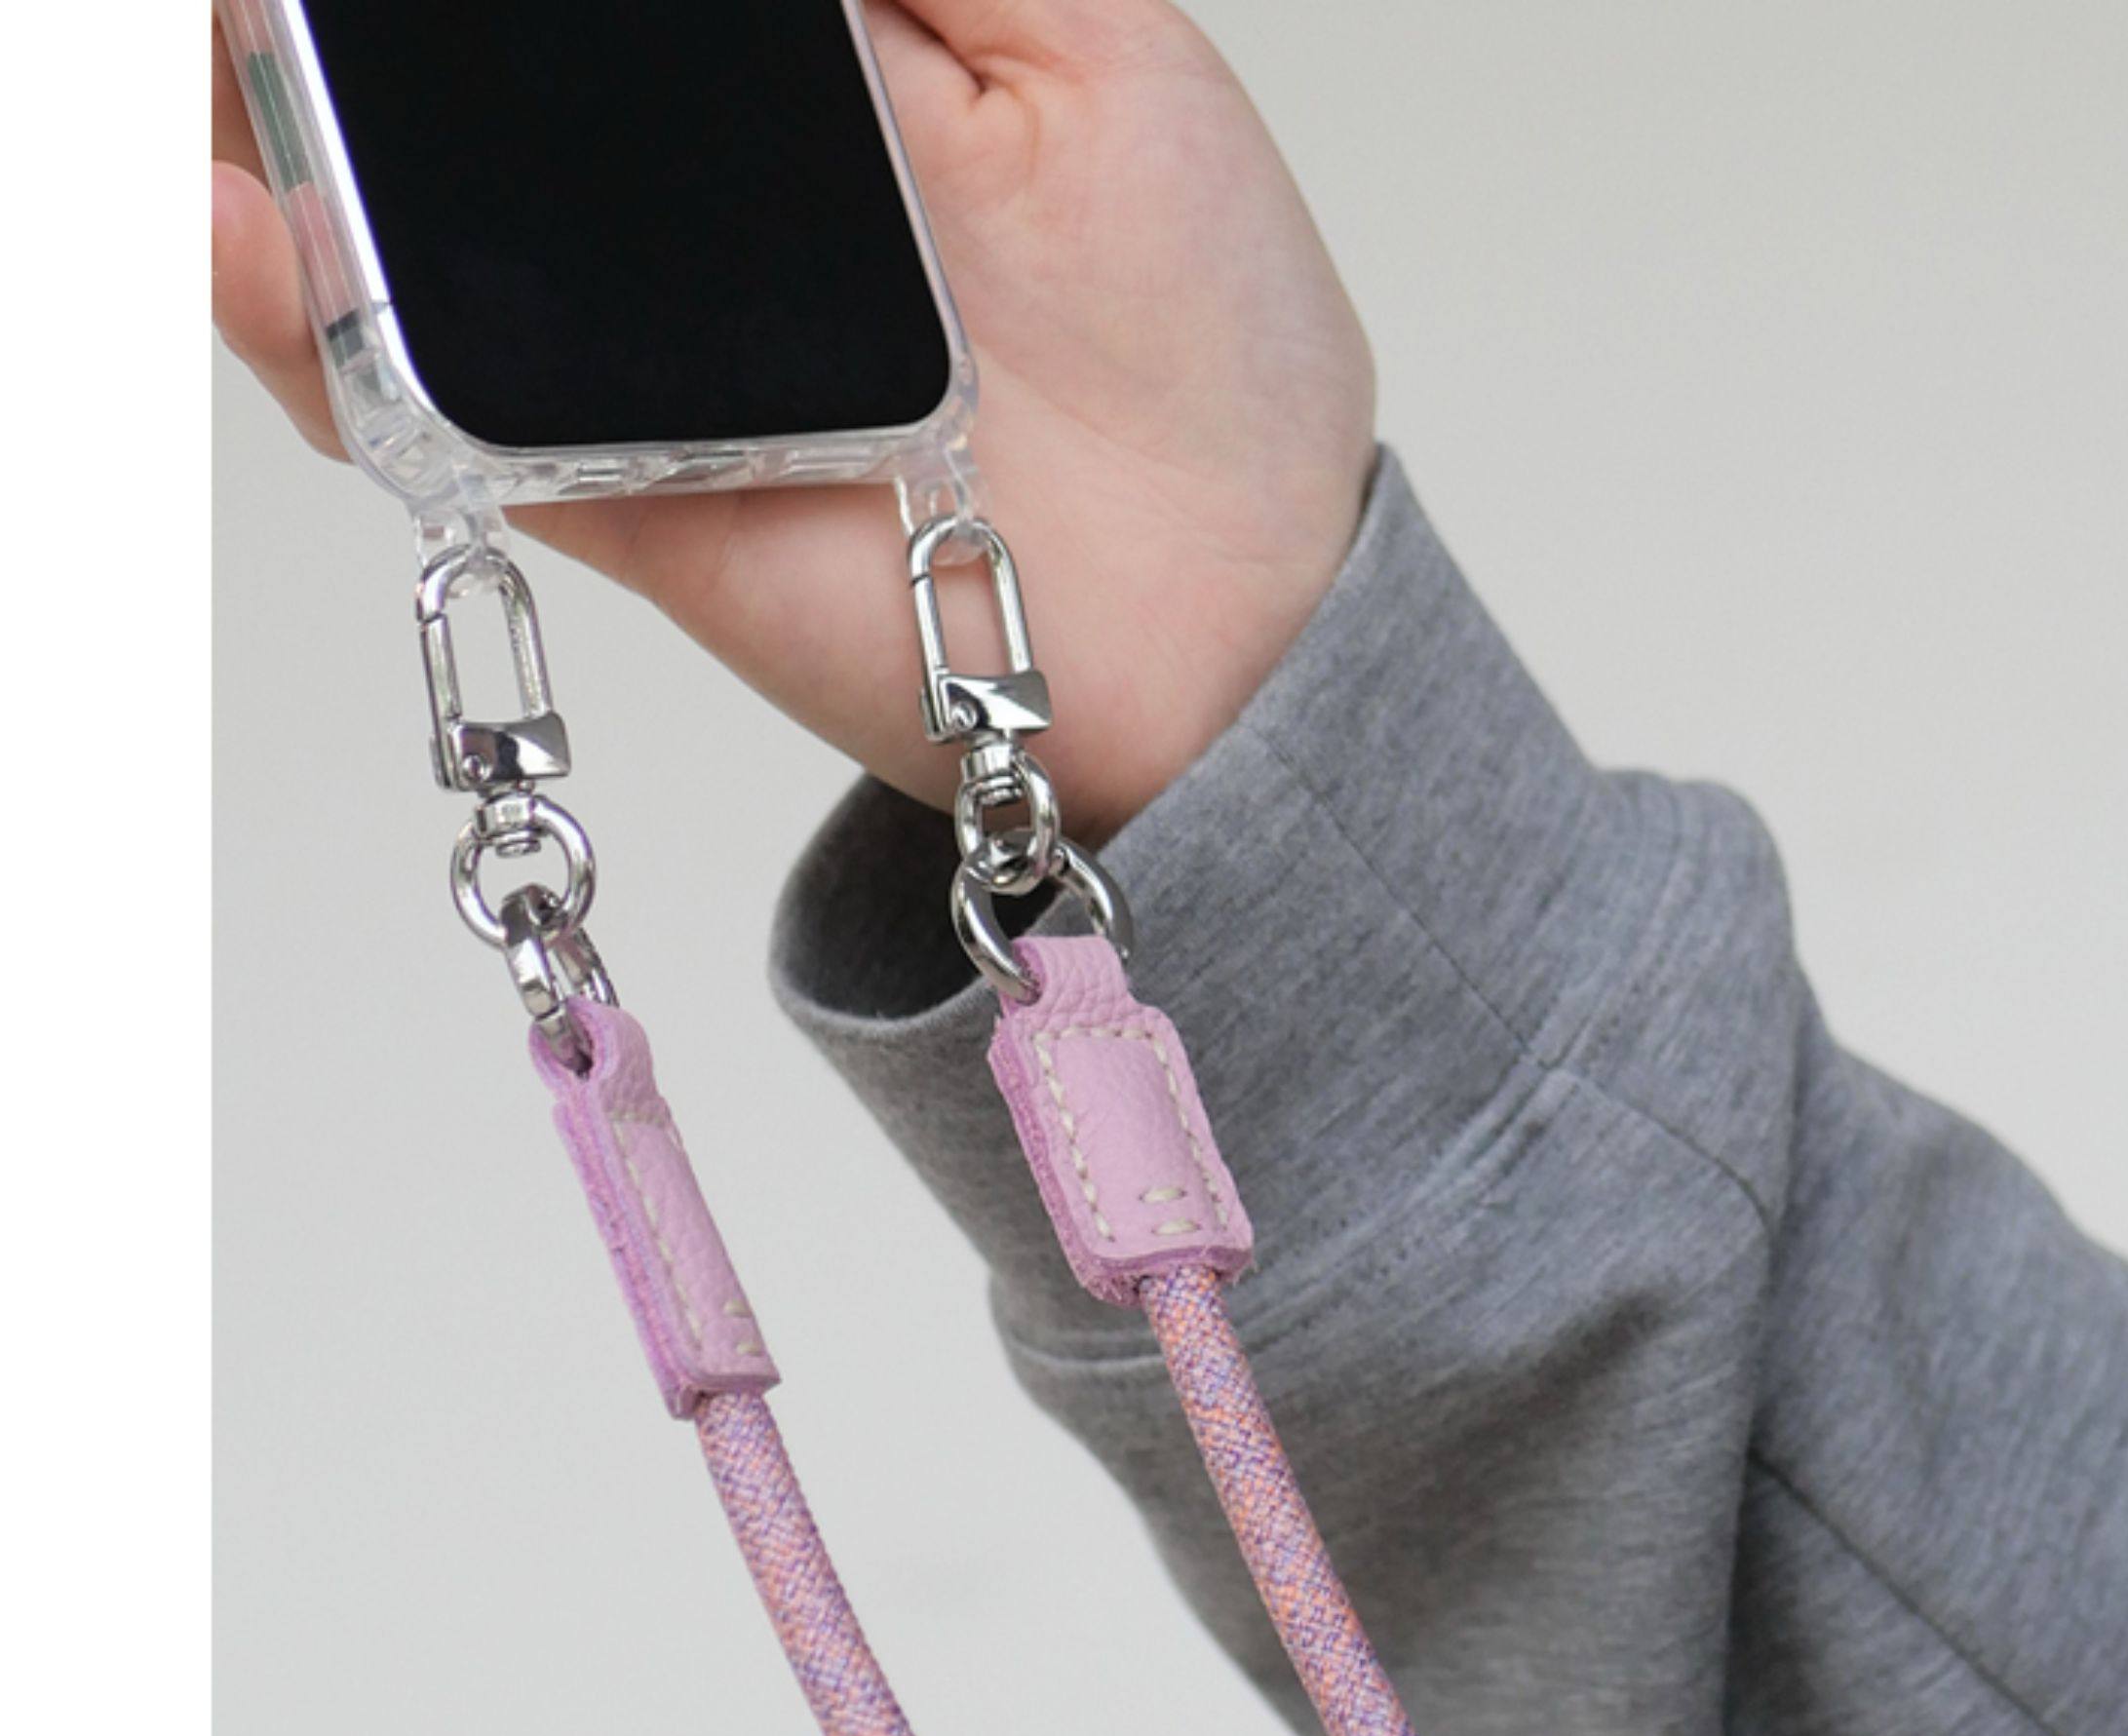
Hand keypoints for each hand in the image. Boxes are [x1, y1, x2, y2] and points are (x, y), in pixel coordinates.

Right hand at [210, 1, 1378, 838]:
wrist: (1241, 622)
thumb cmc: (1207, 333)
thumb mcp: (1090, 33)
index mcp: (794, 46)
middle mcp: (682, 185)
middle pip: (447, 71)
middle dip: (335, 19)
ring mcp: (622, 340)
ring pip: (375, 217)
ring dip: (258, 125)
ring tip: (225, 50)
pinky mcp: (602, 491)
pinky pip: (409, 411)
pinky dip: (294, 320)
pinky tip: (232, 222)